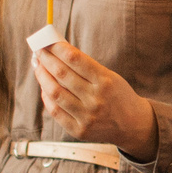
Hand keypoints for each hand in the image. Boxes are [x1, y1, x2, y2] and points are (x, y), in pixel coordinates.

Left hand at [32, 40, 155, 156]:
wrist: (133, 125)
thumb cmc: (117, 95)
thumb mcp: (109, 76)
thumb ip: (85, 66)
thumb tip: (57, 52)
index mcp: (105, 81)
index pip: (75, 59)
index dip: (57, 48)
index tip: (47, 42)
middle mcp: (96, 99)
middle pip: (62, 74)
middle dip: (46, 59)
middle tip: (38, 52)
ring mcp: (87, 117)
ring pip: (55, 92)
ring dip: (42, 77)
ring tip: (39, 68)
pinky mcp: (79, 131)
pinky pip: (56, 112)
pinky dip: (47, 98)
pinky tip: (45, 89)